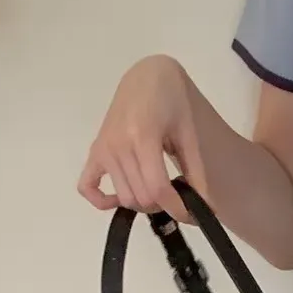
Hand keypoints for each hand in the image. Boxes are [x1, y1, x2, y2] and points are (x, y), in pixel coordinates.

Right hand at [78, 55, 206, 221]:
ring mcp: (103, 149)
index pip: (157, 189)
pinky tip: (118, 200)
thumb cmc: (172, 101)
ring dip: (142, 203)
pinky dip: (101, 200)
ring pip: (123, 197)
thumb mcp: (189, 132)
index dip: (177, 208)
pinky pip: (87, 186)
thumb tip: (205, 206)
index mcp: (143, 137)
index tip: (191, 214)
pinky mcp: (95, 151)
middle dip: (164, 206)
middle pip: (141, 197)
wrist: (146, 78)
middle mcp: (118, 145)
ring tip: (158, 191)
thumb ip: (196, 169)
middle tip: (178, 197)